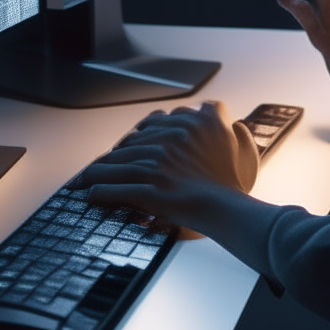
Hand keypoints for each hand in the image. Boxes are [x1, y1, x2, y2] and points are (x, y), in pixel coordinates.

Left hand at [84, 101, 258, 221]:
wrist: (228, 210)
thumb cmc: (233, 184)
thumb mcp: (242, 148)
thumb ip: (235, 131)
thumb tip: (235, 123)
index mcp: (197, 123)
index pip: (158, 119)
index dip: (144, 131)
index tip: (137, 140)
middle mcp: (175, 136)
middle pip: (133, 140)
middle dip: (119, 152)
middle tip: (109, 162)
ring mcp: (159, 161)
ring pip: (116, 161)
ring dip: (98, 171)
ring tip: (87, 179)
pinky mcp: (148, 187)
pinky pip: (112, 188)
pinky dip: (98, 192)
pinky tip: (91, 195)